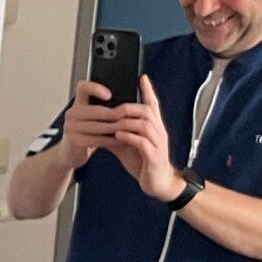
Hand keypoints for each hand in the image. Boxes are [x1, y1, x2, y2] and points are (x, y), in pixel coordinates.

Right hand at [59, 79, 122, 168]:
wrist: (71, 153)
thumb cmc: (86, 133)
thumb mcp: (92, 118)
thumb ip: (103, 108)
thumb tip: (128, 103)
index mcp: (78, 103)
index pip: (83, 87)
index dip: (95, 88)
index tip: (109, 95)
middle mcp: (72, 113)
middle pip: (95, 110)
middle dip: (114, 115)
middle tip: (128, 117)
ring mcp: (70, 127)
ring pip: (98, 126)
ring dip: (115, 128)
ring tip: (128, 129)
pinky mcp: (74, 141)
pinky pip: (96, 139)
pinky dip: (110, 140)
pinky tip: (120, 140)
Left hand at [107, 75, 183, 200]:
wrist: (159, 184)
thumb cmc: (145, 163)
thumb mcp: (129, 146)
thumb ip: (119, 134)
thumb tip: (102, 125)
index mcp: (154, 128)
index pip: (153, 105)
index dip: (148, 91)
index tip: (142, 77)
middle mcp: (159, 133)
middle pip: (148, 111)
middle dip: (130, 107)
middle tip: (114, 108)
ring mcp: (158, 144)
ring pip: (145, 124)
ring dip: (127, 122)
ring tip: (113, 122)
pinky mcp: (154, 157)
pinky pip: (142, 142)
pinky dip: (129, 137)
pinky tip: (118, 136)